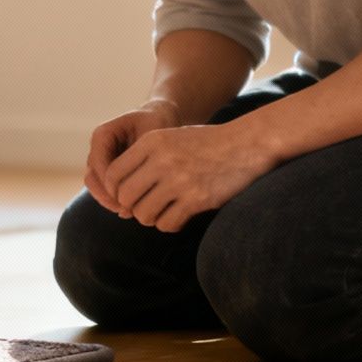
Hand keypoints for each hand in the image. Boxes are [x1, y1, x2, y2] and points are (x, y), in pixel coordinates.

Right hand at [85, 100, 184, 213]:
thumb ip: (142, 156)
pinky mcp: (108, 172)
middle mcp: (97, 149)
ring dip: (110, 202)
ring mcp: (101, 162)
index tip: (132, 195)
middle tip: (128, 210)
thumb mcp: (153, 134)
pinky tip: (132, 209)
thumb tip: (135, 184)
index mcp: (103, 135)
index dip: (111, 183)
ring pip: (96, 188)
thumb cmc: (157, 123)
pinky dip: (116, 201)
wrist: (160, 118)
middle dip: (108, 197)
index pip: (98, 164)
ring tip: (131, 212)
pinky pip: (106, 190)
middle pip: (92, 179)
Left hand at [107, 122, 271, 232]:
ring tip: (162, 212)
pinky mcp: (197, 199)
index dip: (115, 191)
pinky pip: (167, 223)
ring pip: (143, 214)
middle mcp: (161, 160)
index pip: (113, 174)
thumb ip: (145, 157)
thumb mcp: (171, 137)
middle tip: (144, 207)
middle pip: (125, 196)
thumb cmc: (208, 143)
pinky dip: (169, 224)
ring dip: (150, 218)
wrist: (248, 144)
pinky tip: (179, 217)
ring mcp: (179, 180)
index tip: (126, 197)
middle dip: (131, 207)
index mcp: (151, 142)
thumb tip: (120, 189)